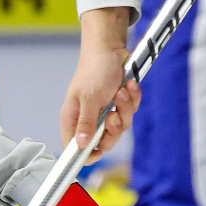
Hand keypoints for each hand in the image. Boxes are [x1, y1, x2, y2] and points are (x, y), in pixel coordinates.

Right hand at [60, 7, 141, 164]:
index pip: (74, 149)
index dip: (85, 156)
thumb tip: (81, 146)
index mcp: (73, 119)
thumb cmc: (94, 71)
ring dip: (125, 109)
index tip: (98, 153)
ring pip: (120, 128)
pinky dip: (132, 100)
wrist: (110, 50)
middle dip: (114, 129)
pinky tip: (127, 86)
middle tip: (113, 115)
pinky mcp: (118, 106)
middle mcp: (88, 120)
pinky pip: (130, 113)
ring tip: (121, 91)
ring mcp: (104, 113)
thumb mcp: (89, 98)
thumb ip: (85, 123)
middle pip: (103, 142)